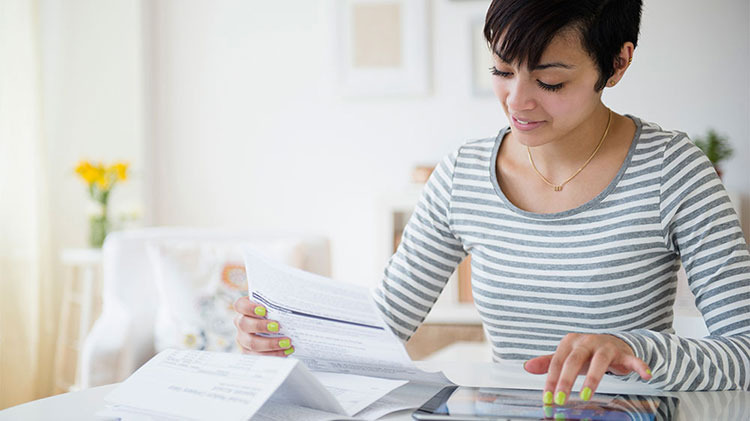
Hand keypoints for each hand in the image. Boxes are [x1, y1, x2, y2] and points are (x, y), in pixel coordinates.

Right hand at [233, 296, 293, 355]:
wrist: (277, 326)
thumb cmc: (275, 312)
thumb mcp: (274, 304)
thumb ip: (279, 302)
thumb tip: (295, 301)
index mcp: (244, 308)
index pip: (240, 305)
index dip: (249, 307)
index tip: (263, 310)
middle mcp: (241, 323)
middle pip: (244, 324)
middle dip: (261, 326)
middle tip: (277, 326)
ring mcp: (244, 339)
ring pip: (252, 343)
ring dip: (270, 344)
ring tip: (287, 342)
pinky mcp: (250, 352)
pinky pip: (259, 356)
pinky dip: (274, 354)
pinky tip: (286, 351)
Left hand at [523, 333, 651, 405]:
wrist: (613, 343)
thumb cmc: (586, 353)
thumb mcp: (566, 357)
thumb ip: (548, 362)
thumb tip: (527, 366)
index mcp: (570, 342)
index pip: (557, 362)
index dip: (551, 381)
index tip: (547, 399)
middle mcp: (587, 341)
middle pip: (574, 360)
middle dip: (566, 380)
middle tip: (560, 398)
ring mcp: (606, 346)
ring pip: (599, 361)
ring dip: (593, 379)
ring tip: (586, 396)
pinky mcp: (623, 352)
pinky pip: (632, 359)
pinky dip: (639, 366)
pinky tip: (645, 375)